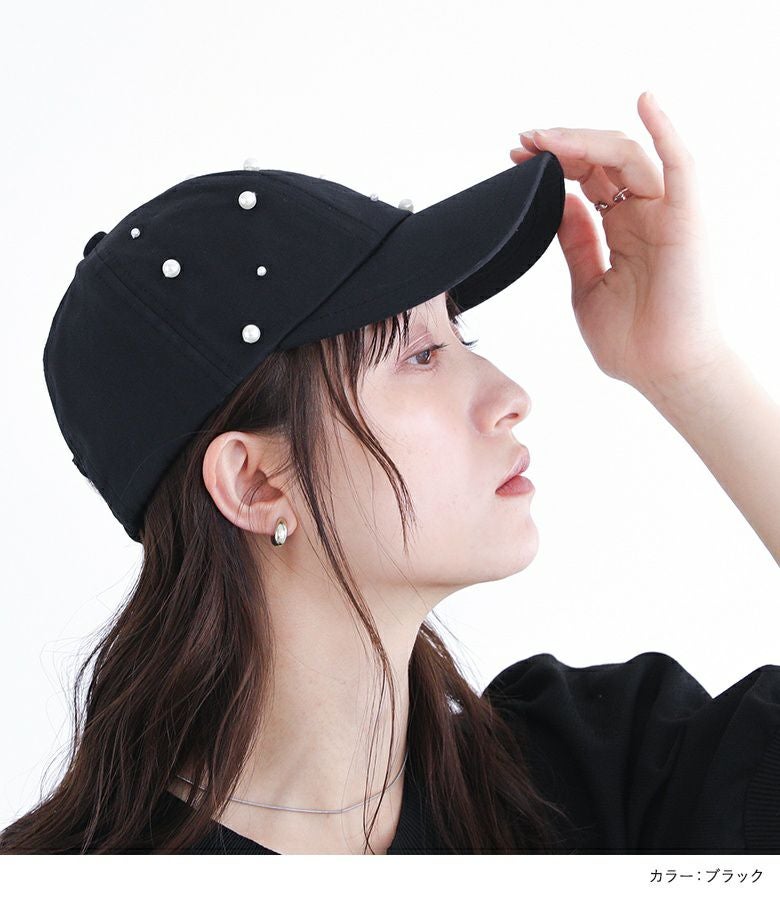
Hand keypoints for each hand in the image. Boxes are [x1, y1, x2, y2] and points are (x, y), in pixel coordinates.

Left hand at [510, 92, 729, 397]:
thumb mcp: (587, 286)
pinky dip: (665, 129)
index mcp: (623, 231)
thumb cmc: (631, 343)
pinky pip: (680, 164)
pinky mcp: (688, 218)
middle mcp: (646, 215)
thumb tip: (560, 203)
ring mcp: (668, 214)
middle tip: (522, 141)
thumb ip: (577, 243)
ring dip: (584, 140)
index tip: (515, 159)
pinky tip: (643, 100)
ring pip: (627, 156)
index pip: (587, 181)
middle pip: (602, 162)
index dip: (551, 165)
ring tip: (543, 138)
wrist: (662, 374)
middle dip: (560, 148)